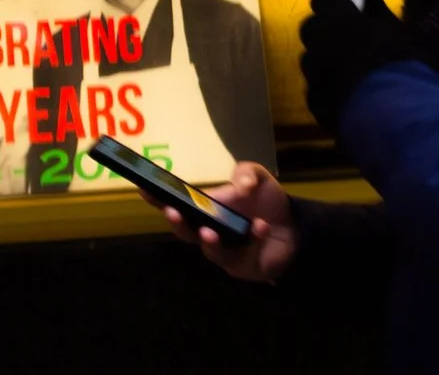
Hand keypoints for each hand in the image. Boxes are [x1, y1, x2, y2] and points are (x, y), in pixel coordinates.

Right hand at [144, 162, 296, 284]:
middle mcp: (208, 230)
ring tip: (210, 231)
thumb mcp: (257, 177)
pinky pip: (242, 255)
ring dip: (209, 240)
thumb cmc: (266, 202)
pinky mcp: (241, 266)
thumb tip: (240, 186)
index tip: (143, 188)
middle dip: (177, 223)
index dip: (157, 197)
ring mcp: (223, 251)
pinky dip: (252, 239)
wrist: (294, 228)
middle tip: (173, 212)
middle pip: (185, 231)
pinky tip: (260, 227)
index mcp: (205, 208)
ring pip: (209, 249)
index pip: (176, 203)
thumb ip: (246, 172)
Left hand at [298, 0, 413, 134]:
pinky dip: (329, 90)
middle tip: (352, 41)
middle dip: (326, 31)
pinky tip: (350, 100)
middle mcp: (319, 45)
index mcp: (340, 21)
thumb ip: (376, 12)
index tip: (350, 7)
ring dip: (326, 61)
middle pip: (311, 28)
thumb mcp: (400, 33)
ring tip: (352, 74)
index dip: (335, 1)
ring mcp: (314, 77)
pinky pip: (317, 89)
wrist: (395, 122)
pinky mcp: (315, 106)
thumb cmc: (404, 69)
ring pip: (312, 60)